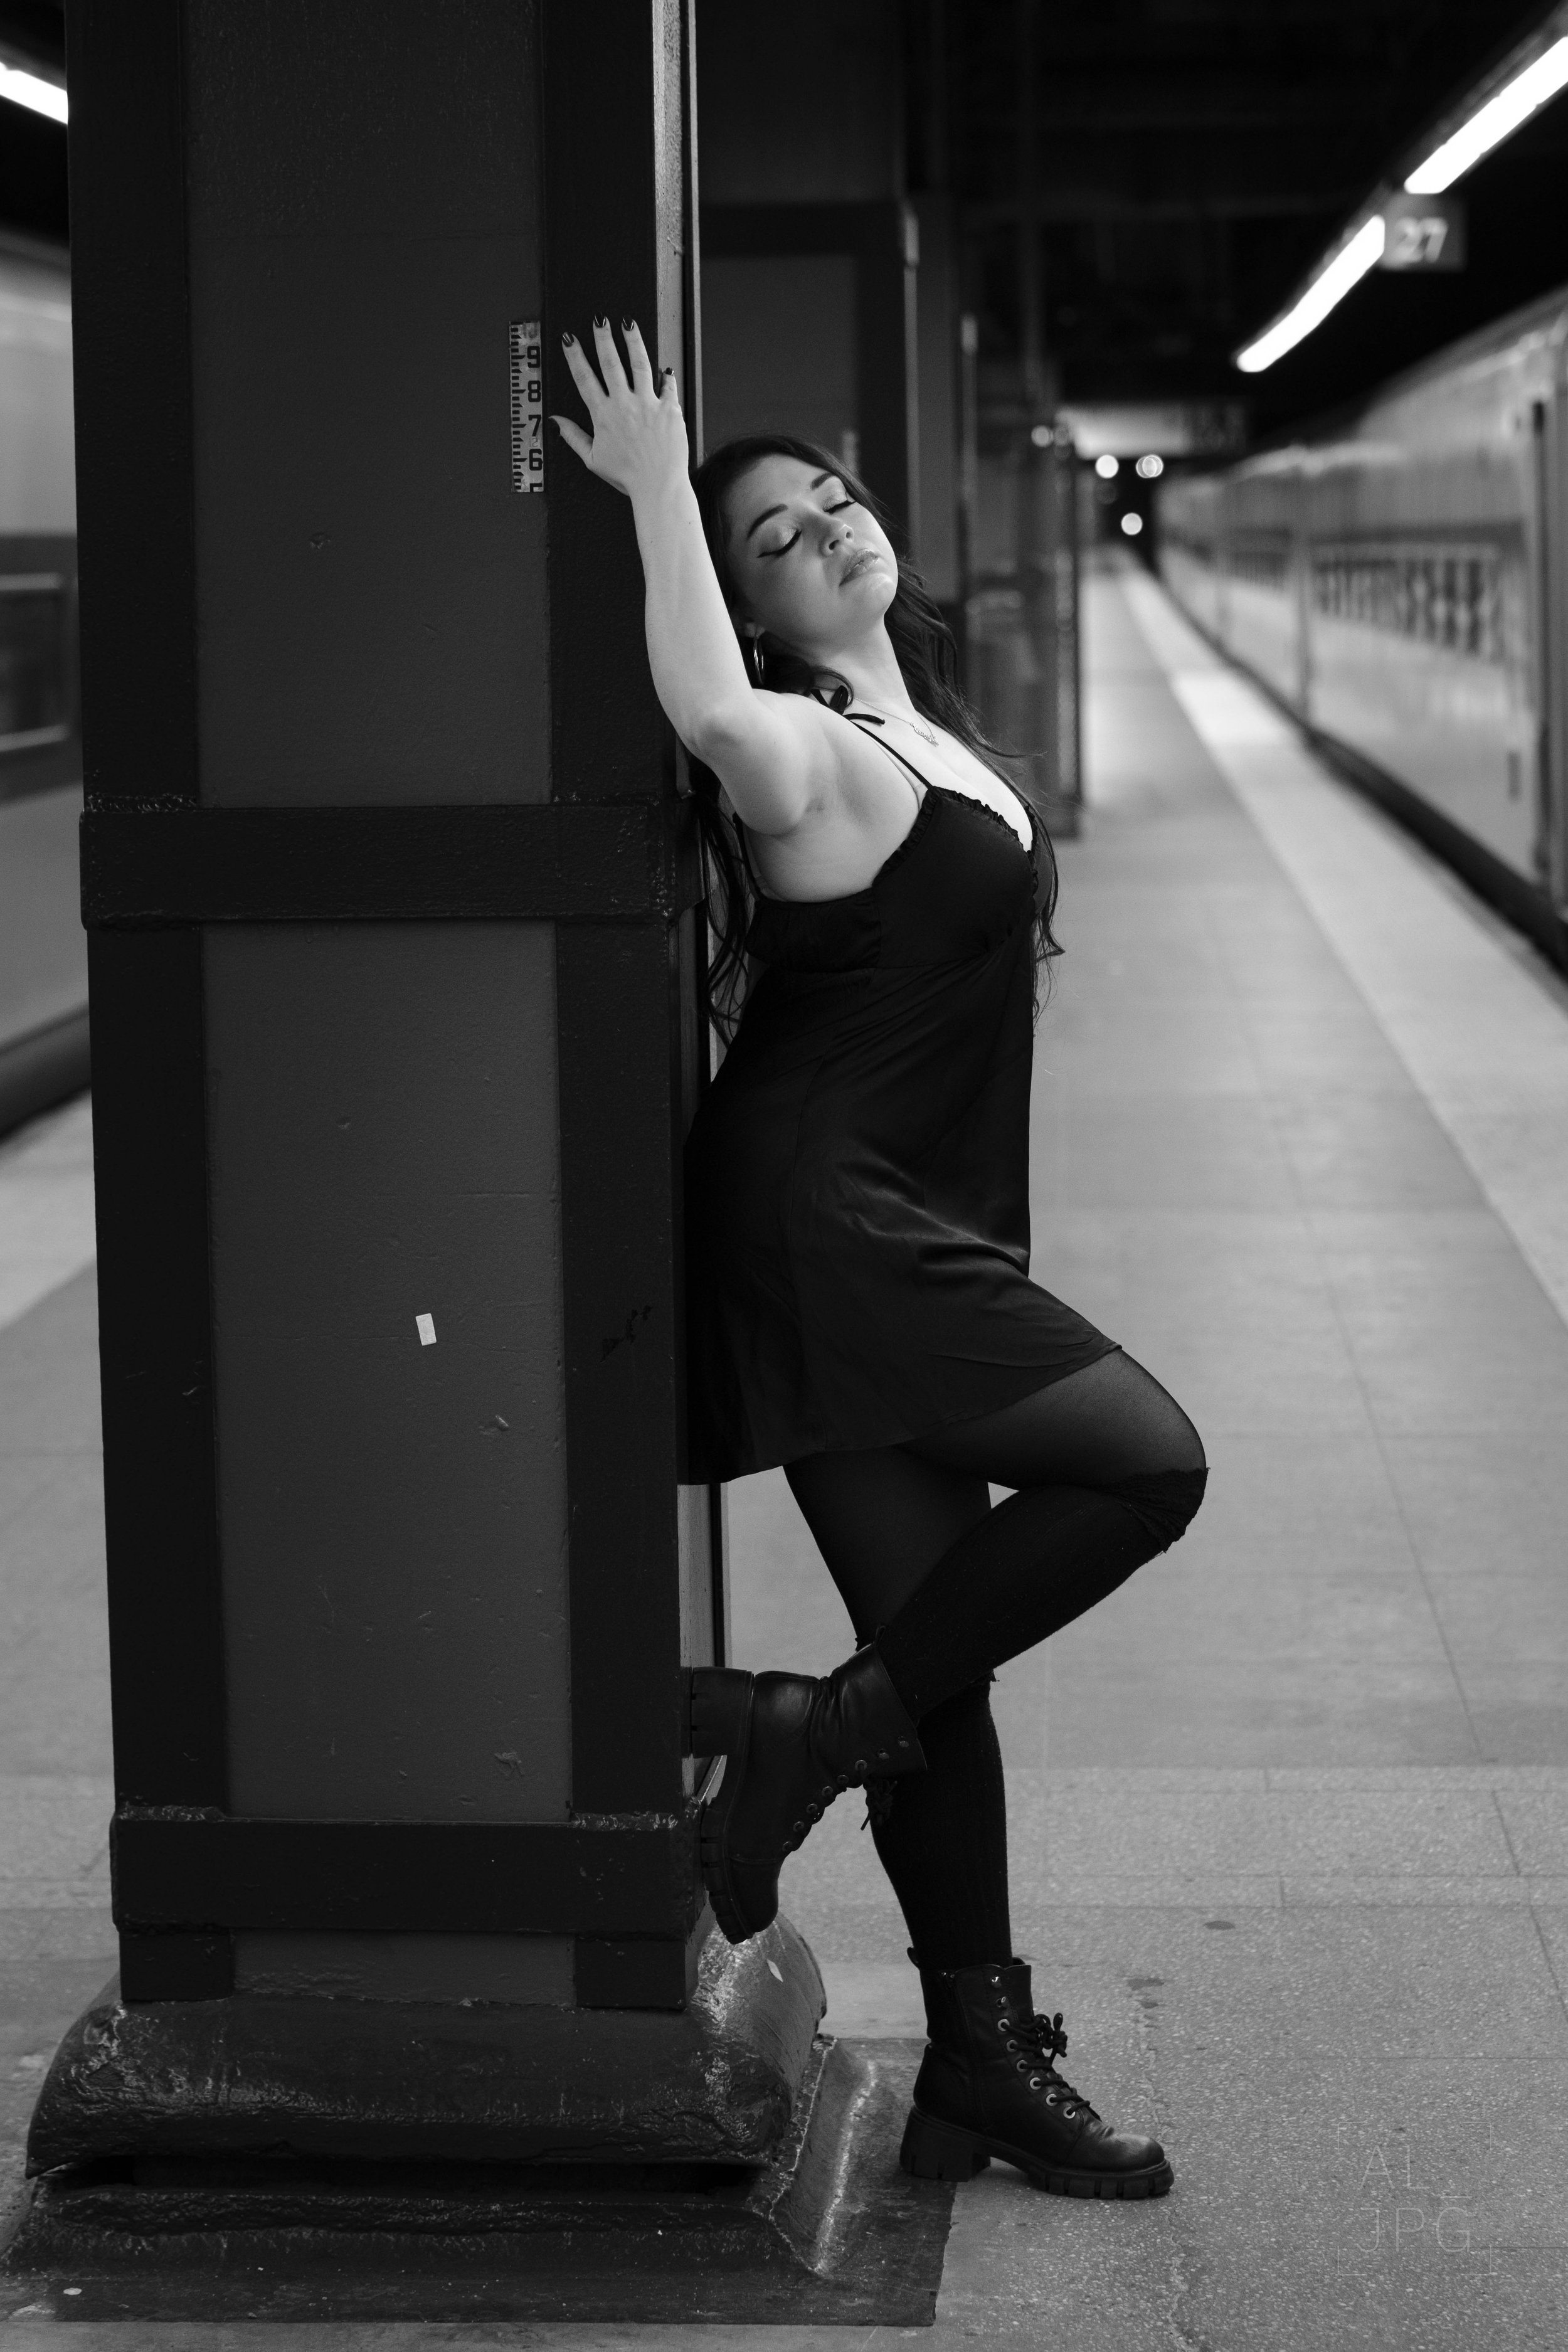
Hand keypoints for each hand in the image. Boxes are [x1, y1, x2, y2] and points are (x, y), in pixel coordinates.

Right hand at [553, 317, 687, 499]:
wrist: (658, 486)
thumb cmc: (626, 476)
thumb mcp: (593, 460)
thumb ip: (574, 437)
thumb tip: (555, 421)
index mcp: (603, 415)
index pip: (585, 379)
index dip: (575, 357)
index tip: (569, 338)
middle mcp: (624, 404)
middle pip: (611, 363)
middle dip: (603, 338)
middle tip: (600, 320)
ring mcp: (648, 404)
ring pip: (640, 364)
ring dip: (633, 341)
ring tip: (629, 323)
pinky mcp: (669, 409)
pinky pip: (668, 386)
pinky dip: (667, 376)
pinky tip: (665, 367)